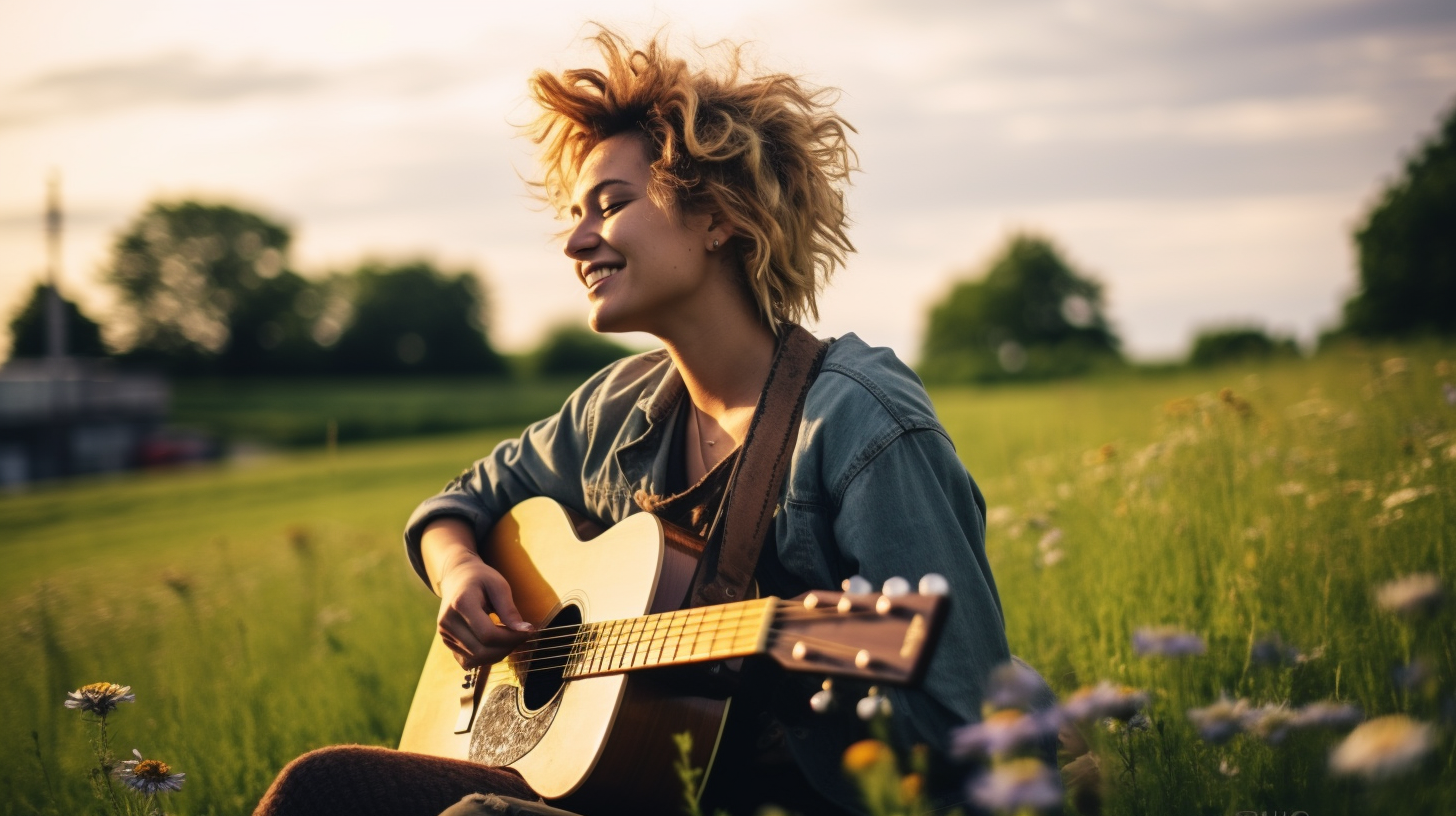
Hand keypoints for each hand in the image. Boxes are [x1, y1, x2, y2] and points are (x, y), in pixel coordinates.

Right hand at [422, 518, 533, 668]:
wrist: (458, 578)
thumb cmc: (482, 579)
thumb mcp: (499, 585)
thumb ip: (509, 609)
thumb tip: (525, 631)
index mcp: (461, 603)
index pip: (488, 634)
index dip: (511, 638)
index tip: (527, 631)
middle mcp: (448, 622)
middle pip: (481, 651)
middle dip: (507, 648)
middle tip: (520, 635)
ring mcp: (445, 634)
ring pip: (476, 659)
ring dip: (498, 654)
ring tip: (508, 637)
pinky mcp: (446, 643)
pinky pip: (468, 662)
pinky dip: (486, 658)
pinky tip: (494, 643)